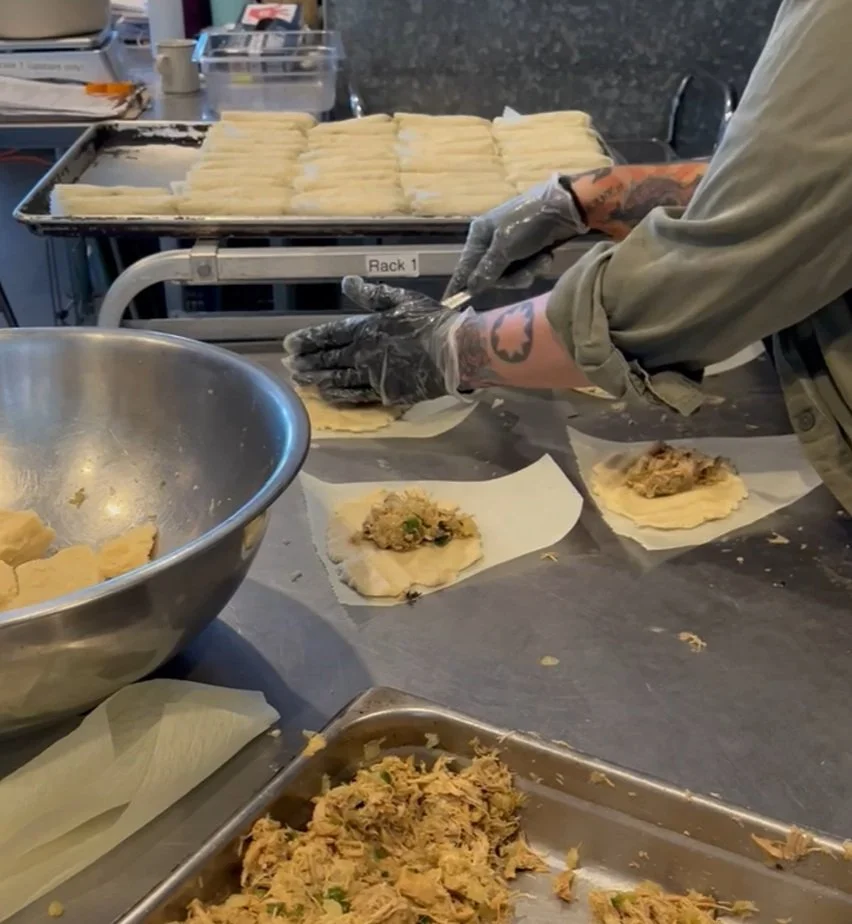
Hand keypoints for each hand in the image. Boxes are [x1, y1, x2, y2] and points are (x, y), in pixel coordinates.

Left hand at [284, 276, 467, 405]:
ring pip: (338, 380)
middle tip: (288, 367)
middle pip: (329, 359)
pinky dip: (339, 396)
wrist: (455, 352)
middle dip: (307, 363)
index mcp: (366, 329)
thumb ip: (371, 294)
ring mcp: (374, 376)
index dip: (308, 340)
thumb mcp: (401, 299)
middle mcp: (364, 354)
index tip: (289, 345)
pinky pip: (357, 396)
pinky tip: (327, 396)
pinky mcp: (386, 394)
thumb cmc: (431, 321)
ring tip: (300, 382)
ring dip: (317, 380)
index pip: (329, 334)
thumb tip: (346, 283)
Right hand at [444, 173, 587, 297]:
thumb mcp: (505, 248)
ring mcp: (510, 247)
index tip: (448, 302)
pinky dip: (536, 266)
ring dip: (527, 272)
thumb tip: (470, 288)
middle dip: (510, 278)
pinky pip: (525, 270)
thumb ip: (486, 271)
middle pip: (490, 276)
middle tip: (525, 272)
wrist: (566, 208)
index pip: (464, 266)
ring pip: (511, 276)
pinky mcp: (528, 251)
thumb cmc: (529, 223)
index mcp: (479, 235)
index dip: (458, 284)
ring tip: (541, 260)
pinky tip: (546, 255)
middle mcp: (491, 242)